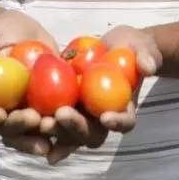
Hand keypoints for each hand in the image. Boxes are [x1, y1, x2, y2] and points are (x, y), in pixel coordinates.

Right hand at [0, 9, 58, 156]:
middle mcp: (3, 112)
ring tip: (53, 129)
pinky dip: (62, 130)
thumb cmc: (0, 31)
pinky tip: (72, 130)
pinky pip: (54, 125)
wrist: (23, 33)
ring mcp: (25, 113)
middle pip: (6, 130)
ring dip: (40, 135)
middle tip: (33, 119)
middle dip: (19, 127)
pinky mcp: (47, 110)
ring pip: (30, 134)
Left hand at [44, 25, 162, 163]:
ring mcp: (84, 117)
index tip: (106, 117)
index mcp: (125, 108)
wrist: (110, 47)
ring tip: (42, 122)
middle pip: (93, 134)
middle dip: (77, 127)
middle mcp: (103, 119)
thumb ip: (146, 55)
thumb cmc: (130, 47)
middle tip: (62, 115)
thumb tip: (147, 66)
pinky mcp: (66, 110)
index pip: (125, 121)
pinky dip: (43, 131)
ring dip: (57, 131)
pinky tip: (30, 130)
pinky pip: (54, 124)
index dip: (117, 122)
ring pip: (71, 134)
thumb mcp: (141, 46)